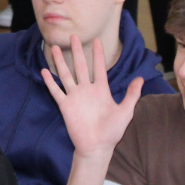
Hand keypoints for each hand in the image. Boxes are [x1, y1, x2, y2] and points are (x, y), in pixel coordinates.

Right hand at [40, 35, 144, 158]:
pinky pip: (56, 91)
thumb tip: (141, 79)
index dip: (98, 54)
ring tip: (55, 47)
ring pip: (66, 75)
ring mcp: (75, 97)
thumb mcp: (125, 111)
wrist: (97, 147)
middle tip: (74, 36)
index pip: (99, 68)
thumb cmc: (112, 132)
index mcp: (101, 90)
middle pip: (80, 66)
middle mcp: (87, 90)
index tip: (97, 41)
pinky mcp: (65, 106)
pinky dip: (50, 81)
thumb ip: (132, 95)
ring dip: (60, 61)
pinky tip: (44, 70)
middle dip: (77, 51)